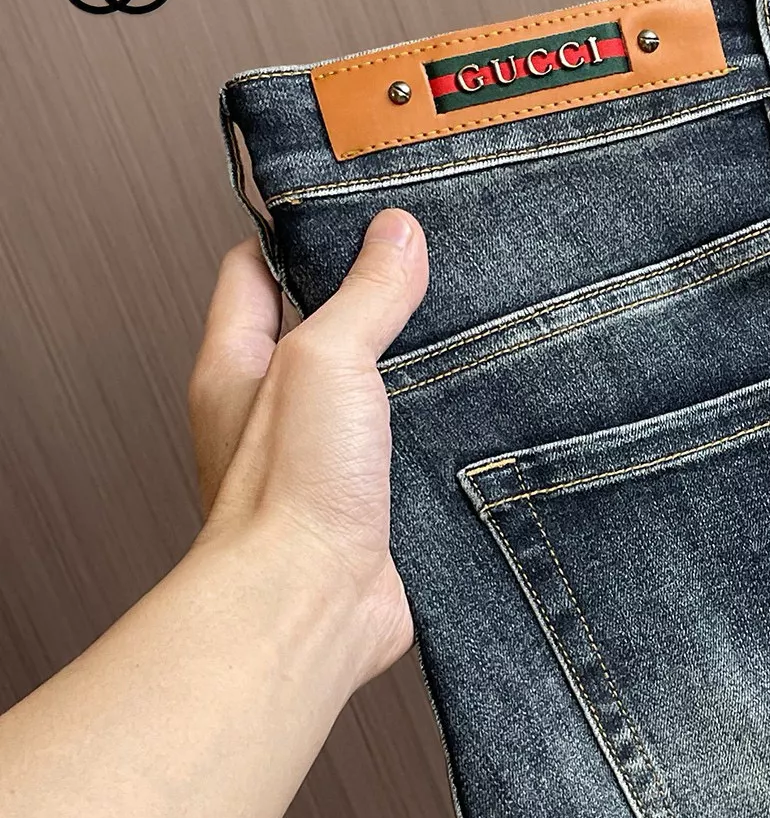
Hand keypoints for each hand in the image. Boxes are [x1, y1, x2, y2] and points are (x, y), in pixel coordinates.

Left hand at [187, 208, 427, 689]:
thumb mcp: (325, 361)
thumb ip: (365, 295)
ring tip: (473, 325)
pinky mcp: (374, 503)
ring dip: (417, 368)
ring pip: (373, 392)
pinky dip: (440, 429)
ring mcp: (326, 461)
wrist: (314, 605)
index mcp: (239, 366)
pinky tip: (482, 407)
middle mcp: (275, 413)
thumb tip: (397, 233)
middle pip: (322, 329)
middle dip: (374, 298)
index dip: (300, 237)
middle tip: (433, 264)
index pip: (256, 272)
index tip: (359, 212)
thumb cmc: (290, 492)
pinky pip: (409, 449)